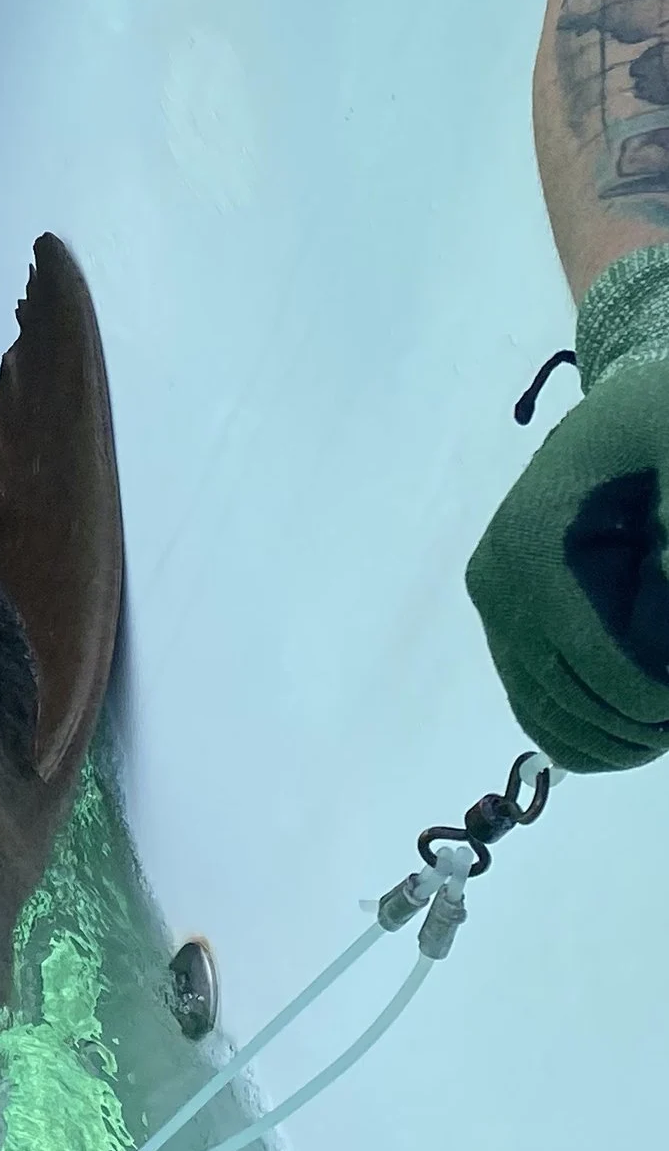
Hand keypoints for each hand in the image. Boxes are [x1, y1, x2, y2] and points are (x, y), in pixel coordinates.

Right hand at [468, 246, 668, 769]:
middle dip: (642, 723)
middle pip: (570, 699)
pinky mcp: (505, 621)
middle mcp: (499, 582)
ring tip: (662, 719)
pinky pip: (536, 704)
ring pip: (548, 716)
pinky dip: (585, 733)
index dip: (655, 701)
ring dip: (615, 738)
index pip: (597, 663)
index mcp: (532, 543)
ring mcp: (497, 606)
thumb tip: (666, 587)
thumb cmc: (661, 424)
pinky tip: (636, 724)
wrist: (633, 412)